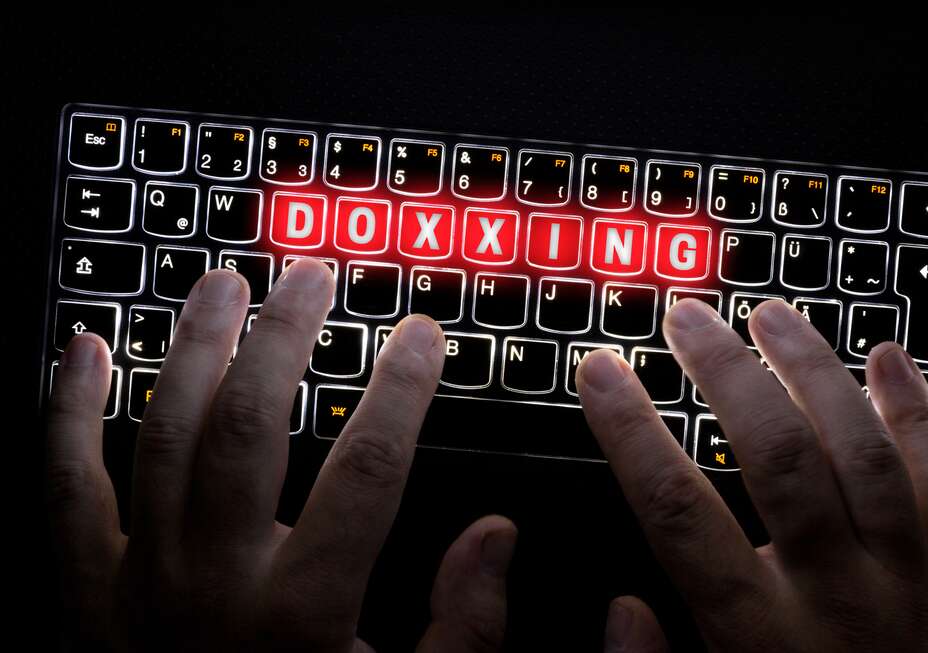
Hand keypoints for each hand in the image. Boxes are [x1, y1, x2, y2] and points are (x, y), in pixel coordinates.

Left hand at [46, 260, 516, 651]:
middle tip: (310, 278)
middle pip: (255, 423)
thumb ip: (462, 630)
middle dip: (288, 336)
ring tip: (222, 284)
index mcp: (301, 612)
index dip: (401, 389)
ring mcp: (139, 579)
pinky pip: (64, 484)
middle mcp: (215, 580)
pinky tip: (87, 351)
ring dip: (196, 347)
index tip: (419, 337)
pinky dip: (68, 410)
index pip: (368, 466)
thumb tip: (495, 539)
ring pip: (165, 432)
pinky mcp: (85, 590)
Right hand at [577, 298, 927, 651]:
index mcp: (761, 640)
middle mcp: (836, 596)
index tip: (602, 373)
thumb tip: (621, 611)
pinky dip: (916, 410)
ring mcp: (910, 580)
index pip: (678, 512)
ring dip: (812, 368)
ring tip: (770, 314)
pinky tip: (887, 360)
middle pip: (778, 455)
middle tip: (688, 317)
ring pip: (861, 448)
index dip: (631, 430)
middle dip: (725, 372)